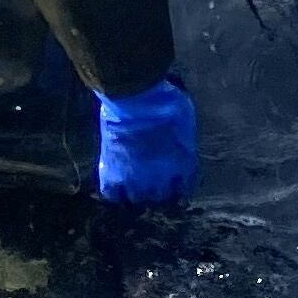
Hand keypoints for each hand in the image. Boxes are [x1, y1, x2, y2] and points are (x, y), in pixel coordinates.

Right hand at [95, 78, 197, 206]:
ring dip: (136, 192)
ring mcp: (135, 180)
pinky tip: (114, 181)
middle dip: (157, 190)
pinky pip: (111, 194)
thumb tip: (180, 143)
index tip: (174, 181)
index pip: (185, 189)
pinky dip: (112, 190)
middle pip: (160, 198)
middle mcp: (161, 180)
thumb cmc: (165, 101)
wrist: (136, 97)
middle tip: (150, 179)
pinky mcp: (112, 174)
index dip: (178, 185)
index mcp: (183, 166)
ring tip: (131, 182)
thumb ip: (183, 140)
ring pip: (137, 200)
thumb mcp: (185, 120)